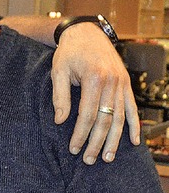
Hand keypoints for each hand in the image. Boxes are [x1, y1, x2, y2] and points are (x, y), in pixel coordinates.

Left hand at [51, 22, 139, 163]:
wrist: (86, 33)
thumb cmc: (69, 52)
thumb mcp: (58, 71)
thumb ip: (59, 96)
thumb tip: (60, 121)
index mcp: (93, 78)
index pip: (87, 115)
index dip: (80, 134)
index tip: (73, 148)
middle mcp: (111, 82)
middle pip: (105, 120)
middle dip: (97, 143)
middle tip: (88, 160)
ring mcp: (121, 83)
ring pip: (120, 118)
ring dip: (115, 140)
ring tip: (108, 157)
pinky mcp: (126, 83)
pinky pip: (132, 108)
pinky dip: (134, 125)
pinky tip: (133, 141)